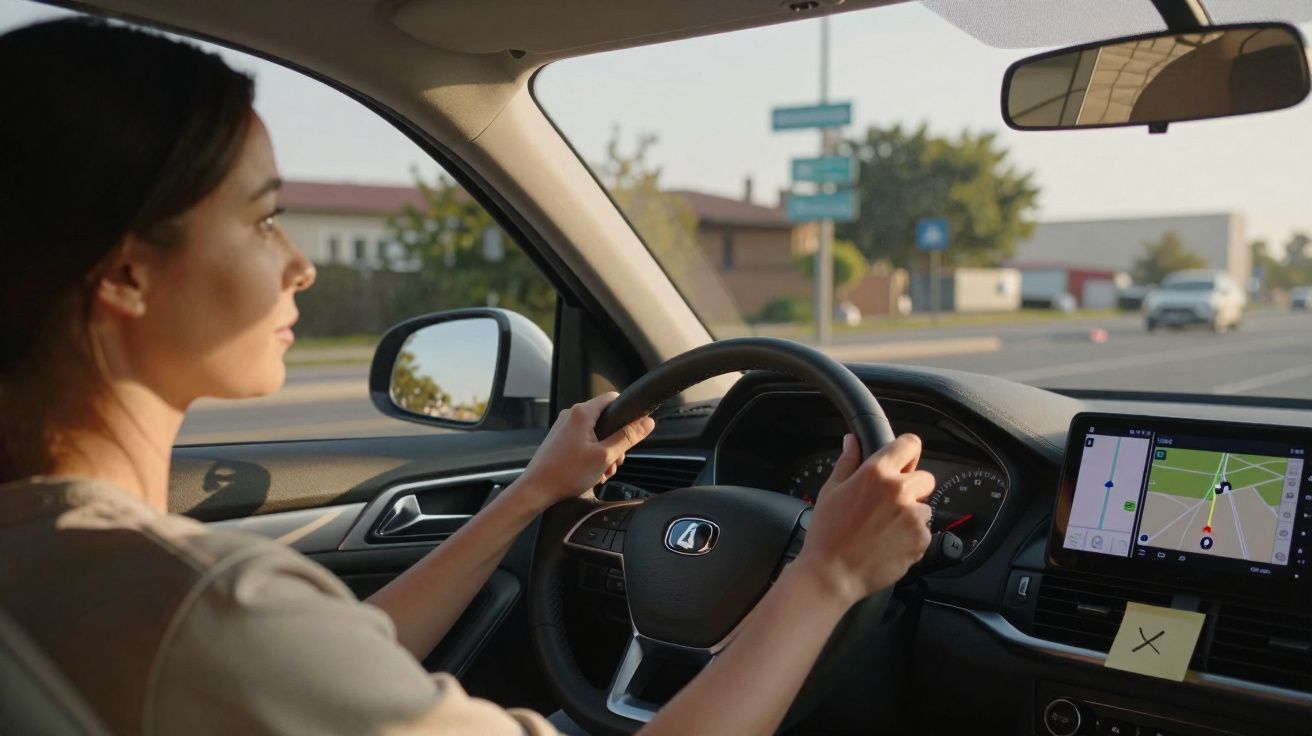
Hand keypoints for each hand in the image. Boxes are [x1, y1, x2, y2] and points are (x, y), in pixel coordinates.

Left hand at [513, 392, 655, 511]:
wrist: (536, 490)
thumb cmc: (566, 473)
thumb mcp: (605, 456)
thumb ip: (628, 437)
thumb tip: (647, 422)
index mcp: (582, 413)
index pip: (612, 398)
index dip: (626, 413)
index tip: (632, 430)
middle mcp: (571, 416)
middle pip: (605, 420)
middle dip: (615, 442)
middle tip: (614, 462)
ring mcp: (563, 428)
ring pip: (595, 434)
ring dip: (604, 452)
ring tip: (601, 472)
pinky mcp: (559, 440)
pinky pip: (583, 442)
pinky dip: (591, 455)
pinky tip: (591, 473)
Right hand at [793, 433, 934, 604]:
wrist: (833, 574)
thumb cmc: (827, 534)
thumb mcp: (831, 491)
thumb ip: (847, 462)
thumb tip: (852, 441)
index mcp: (876, 473)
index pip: (909, 444)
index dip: (907, 452)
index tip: (903, 461)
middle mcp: (899, 490)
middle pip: (925, 477)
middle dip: (912, 487)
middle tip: (889, 504)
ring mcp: (913, 516)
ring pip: (925, 507)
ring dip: (912, 515)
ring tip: (885, 529)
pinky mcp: (921, 539)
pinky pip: (924, 531)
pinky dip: (912, 537)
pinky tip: (889, 543)